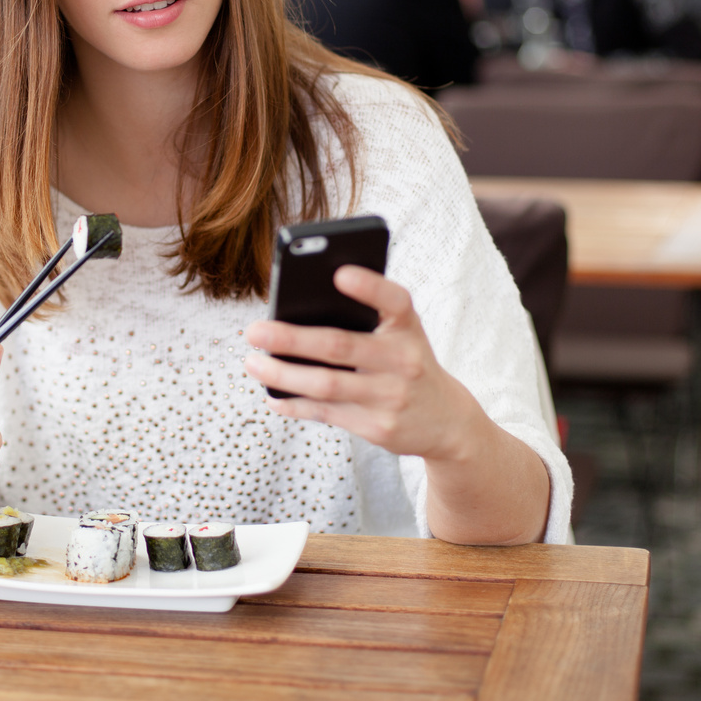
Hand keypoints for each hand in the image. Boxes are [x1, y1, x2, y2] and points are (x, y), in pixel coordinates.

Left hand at [244, 266, 550, 544]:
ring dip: (282, 375)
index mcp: (409, 328)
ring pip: (325, 384)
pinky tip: (273, 396)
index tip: (338, 273)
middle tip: (253, 330)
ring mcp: (391, 397)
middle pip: (340, 346)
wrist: (447, 421)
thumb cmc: (409, 364)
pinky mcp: (377, 427)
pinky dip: (294, 404)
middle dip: (291, 338)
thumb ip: (367, 322)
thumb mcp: (403, 336)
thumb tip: (297, 313)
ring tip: (252, 363)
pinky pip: (326, 413)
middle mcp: (403, 361)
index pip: (395, 301)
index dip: (369, 286)